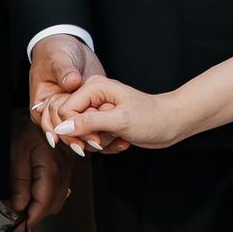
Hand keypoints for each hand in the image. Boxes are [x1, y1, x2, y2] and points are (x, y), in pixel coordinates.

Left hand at [7, 120, 72, 229]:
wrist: (30, 108)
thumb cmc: (21, 125)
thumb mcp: (14, 153)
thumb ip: (18, 181)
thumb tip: (20, 206)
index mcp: (52, 164)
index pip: (44, 202)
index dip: (30, 219)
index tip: (17, 228)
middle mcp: (64, 166)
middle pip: (53, 203)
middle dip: (34, 214)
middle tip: (14, 219)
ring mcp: (67, 164)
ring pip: (57, 197)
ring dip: (39, 205)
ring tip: (20, 205)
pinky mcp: (65, 163)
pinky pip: (58, 187)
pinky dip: (44, 195)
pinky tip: (31, 193)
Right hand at [54, 75, 186, 150]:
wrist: (171, 123)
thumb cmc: (151, 117)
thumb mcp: (119, 121)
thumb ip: (88, 123)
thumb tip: (61, 129)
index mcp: (93, 87)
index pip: (64, 111)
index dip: (76, 130)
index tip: (95, 138)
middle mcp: (92, 96)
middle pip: (70, 124)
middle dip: (89, 137)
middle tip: (109, 137)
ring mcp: (97, 110)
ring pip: (81, 135)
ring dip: (100, 142)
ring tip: (119, 137)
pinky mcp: (102, 122)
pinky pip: (92, 139)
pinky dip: (106, 145)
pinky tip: (122, 141)